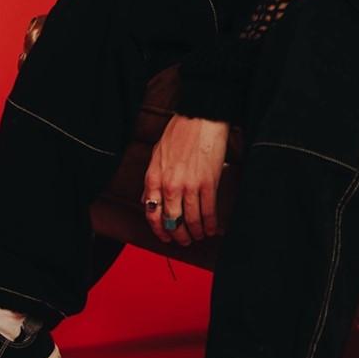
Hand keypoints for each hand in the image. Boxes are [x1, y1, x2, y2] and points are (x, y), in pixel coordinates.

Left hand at [142, 113, 230, 245]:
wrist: (201, 118)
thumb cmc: (179, 132)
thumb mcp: (157, 154)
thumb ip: (151, 180)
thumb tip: (147, 200)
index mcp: (154, 178)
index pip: (152, 214)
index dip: (159, 230)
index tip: (166, 236)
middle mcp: (169, 185)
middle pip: (173, 222)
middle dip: (179, 236)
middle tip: (185, 240)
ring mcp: (189, 185)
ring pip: (191, 220)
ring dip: (196, 232)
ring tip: (200, 235)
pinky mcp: (208, 183)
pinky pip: (209, 211)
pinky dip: (210, 224)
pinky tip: (212, 228)